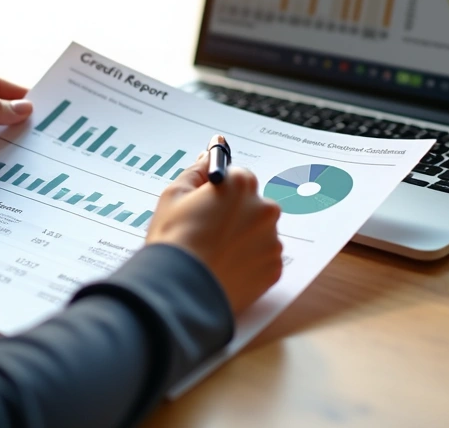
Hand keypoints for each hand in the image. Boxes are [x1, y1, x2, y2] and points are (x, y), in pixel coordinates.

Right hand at [146, 140, 283, 313]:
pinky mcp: (274, 269)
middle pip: (252, 205)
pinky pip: (262, 260)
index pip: (237, 177)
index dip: (219, 192)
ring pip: (258, 234)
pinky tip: (225, 269)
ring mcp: (272, 240)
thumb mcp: (174, 195)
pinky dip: (248, 264)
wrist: (180, 289)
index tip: (208, 204)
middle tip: (207, 233)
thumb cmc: (174, 239)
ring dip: (243, 240)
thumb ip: (196, 171)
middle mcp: (264, 208)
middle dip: (234, 215)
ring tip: (214, 255)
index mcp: (241, 185)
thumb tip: (208, 159)